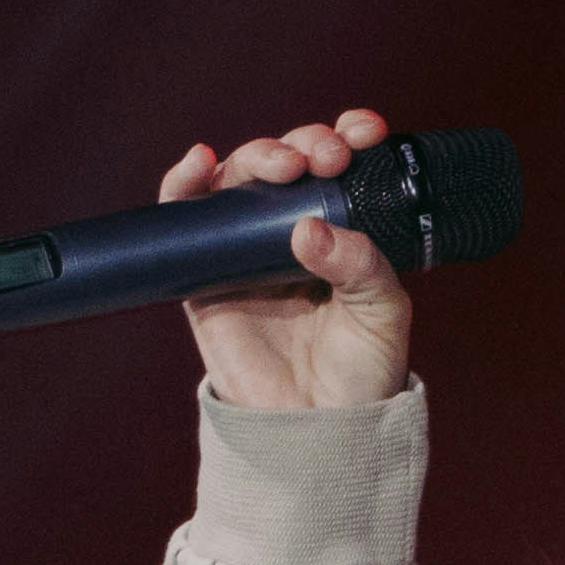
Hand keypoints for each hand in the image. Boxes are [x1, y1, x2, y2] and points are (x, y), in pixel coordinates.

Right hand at [168, 109, 413, 411]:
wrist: (318, 431)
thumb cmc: (360, 371)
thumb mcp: (381, 312)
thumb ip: (359, 266)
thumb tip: (307, 229)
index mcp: (342, 229)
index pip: (339, 166)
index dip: (347, 136)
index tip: (364, 133)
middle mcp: (291, 230)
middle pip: (287, 161)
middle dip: (306, 143)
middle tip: (326, 159)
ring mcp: (245, 250)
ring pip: (239, 180)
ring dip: (258, 155)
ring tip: (283, 166)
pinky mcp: (204, 277)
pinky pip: (185, 220)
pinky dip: (184, 184)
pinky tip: (200, 163)